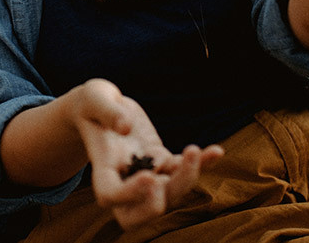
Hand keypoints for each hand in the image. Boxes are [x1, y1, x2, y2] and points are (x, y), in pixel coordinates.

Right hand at [73, 79, 222, 228]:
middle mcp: (125, 179)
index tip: (150, 175)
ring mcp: (146, 173)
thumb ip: (107, 110)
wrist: (102, 108)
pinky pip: (184, 171)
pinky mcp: (162, 162)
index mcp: (102, 167)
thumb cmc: (92, 103)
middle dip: (161, 200)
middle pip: (143, 211)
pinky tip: (216, 151)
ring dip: (186, 179)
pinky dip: (202, 164)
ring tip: (195, 150)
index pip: (110, 196)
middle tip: (166, 174)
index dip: (130, 195)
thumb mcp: (93, 97)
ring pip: (169, 195)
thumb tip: (126, 127)